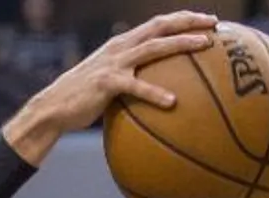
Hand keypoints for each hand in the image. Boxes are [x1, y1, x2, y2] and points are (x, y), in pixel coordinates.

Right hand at [35, 12, 217, 134]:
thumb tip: (158, 92)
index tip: (208, 20)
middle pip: (160, 26)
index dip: (183, 19)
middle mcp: (120, 47)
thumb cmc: (83, 99)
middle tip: (215, 24)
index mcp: (123, 44)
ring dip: (181, 43)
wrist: (53, 108)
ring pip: (153, 47)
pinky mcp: (107, 83)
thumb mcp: (109, 81)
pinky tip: (173, 102)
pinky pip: (136, 86)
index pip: (157, 24)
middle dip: (189, 21)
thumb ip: (131, 78)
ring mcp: (113, 63)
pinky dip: (155, 93)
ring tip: (205, 45)